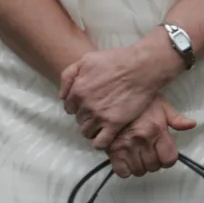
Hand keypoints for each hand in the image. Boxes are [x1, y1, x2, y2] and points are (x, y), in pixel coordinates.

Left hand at [59, 36, 176, 150]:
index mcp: (77, 90)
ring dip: (93, 129)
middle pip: (79, 120)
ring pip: (87, 132)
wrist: (141, 67)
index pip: (69, 108)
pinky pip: (100, 143)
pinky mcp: (114, 124)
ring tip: (103, 122)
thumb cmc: (116, 60)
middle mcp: (86, 105)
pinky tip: (106, 135)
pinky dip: (100, 142)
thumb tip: (62, 96)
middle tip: (100, 110)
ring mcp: (99, 116)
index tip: (88, 103)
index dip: (79, 106)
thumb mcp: (86, 59)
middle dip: (87, 116)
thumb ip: (69, 75)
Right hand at [106, 96, 195, 176]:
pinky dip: (125, 169)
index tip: (163, 154)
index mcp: (157, 129)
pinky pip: (122, 172)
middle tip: (149, 151)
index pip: (169, 159)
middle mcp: (143, 139)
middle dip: (154, 161)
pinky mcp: (112, 150)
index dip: (168, 158)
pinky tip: (126, 158)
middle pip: (154, 166)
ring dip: (140, 165)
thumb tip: (192, 124)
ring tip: (137, 153)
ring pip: (139, 171)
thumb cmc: (137, 100)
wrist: (111, 95)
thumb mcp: (160, 103)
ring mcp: (127, 146)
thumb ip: (176, 118)